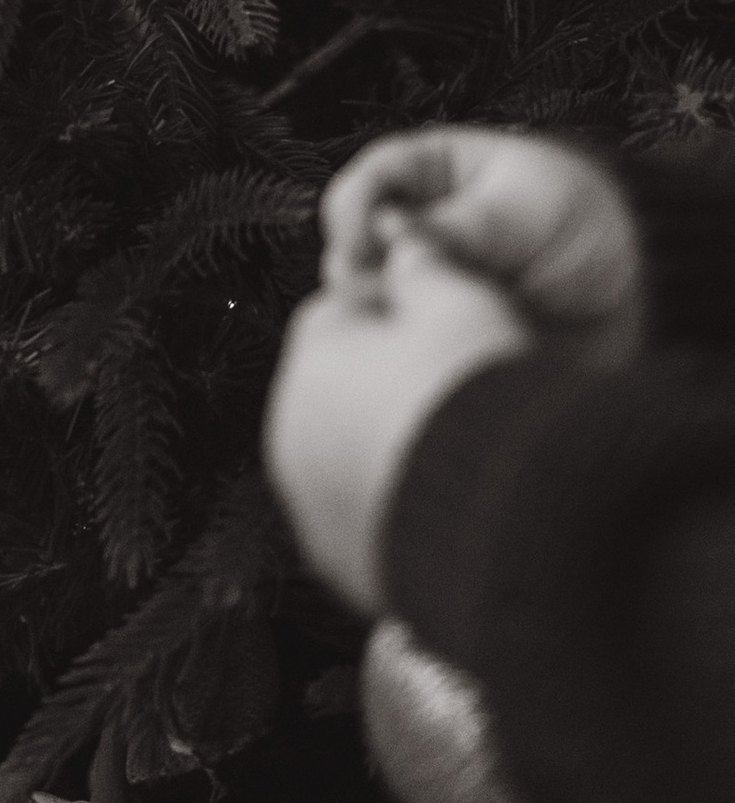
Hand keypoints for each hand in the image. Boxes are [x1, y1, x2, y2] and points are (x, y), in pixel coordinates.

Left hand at [265, 221, 534, 613]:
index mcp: (309, 364)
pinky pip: (375, 517)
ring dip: (398, 444)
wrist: (510, 526)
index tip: (448, 324)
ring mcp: (316, 509)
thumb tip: (399, 236)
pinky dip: (406, 505)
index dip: (400, 309)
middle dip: (395, 380)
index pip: (341, 311)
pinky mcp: (349, 566)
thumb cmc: (479, 400)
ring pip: (356, 453)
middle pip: (345, 386)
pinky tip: (460, 499)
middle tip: (463, 387)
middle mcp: (292, 438)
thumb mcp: (459, 300)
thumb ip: (423, 258)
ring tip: (468, 446)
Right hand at [319, 127, 643, 366]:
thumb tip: (386, 235)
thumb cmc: (588, 226)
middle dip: (357, 264)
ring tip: (411, 321)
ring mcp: (430, 279)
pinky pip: (403, 337)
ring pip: (370, 294)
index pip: (372, 180)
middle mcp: (422, 225)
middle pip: (354, 240)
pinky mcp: (442, 328)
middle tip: (379, 290)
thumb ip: (456, 223)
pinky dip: (405, 343)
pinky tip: (424, 348)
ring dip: (380, 308)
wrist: (642, 295)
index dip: (355, 206)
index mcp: (436, 173)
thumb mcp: (521, 211)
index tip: (362, 239)